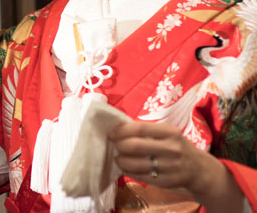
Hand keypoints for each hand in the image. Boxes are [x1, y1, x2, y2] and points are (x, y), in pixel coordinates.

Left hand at [109, 121, 242, 209]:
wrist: (199, 169)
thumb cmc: (177, 146)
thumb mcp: (167, 133)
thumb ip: (146, 130)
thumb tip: (118, 127)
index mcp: (170, 132)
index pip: (140, 128)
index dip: (121, 130)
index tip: (111, 133)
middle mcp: (172, 149)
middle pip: (135, 146)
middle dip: (119, 145)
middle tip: (115, 145)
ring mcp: (170, 167)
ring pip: (135, 164)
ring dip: (121, 160)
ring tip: (119, 158)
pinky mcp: (167, 182)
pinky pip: (140, 177)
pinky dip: (129, 172)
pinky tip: (127, 168)